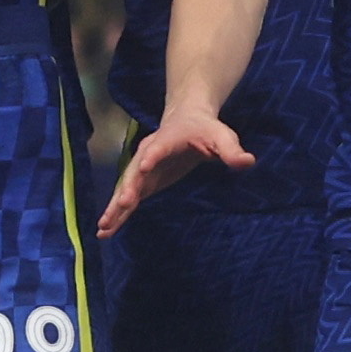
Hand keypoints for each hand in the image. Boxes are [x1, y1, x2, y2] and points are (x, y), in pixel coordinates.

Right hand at [98, 103, 248, 236]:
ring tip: (103, 228)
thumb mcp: (222, 137)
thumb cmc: (206, 129)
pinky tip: (106, 230)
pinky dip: (117, 214)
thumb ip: (232, 151)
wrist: (186, 121)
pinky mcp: (143, 183)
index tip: (143, 168)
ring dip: (115, 207)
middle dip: (127, 187)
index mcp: (167, 139)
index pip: (158, 148)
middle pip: (134, 171)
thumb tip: (247, 161)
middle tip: (122, 203)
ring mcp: (142, 170)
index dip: (151, 157)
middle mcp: (148, 154)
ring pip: (126, 189)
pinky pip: (128, 199)